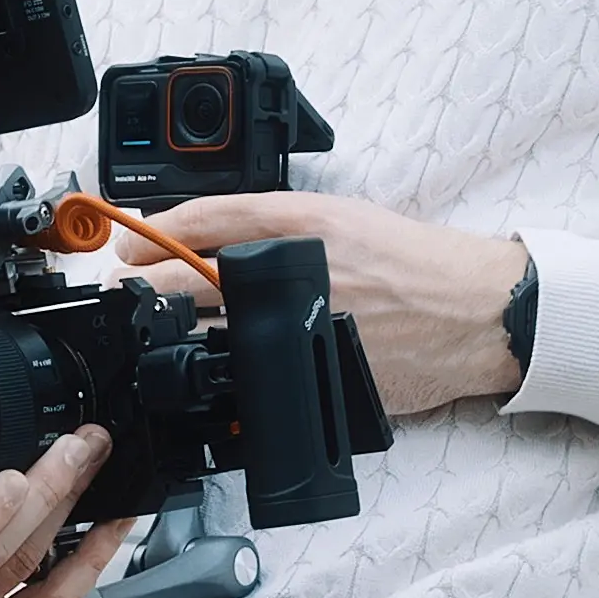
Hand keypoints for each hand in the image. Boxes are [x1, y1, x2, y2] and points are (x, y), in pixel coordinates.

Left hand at [117, 195, 527, 415]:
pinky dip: (218, 378)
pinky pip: (243, 379)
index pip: (198, 221)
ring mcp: (295, 325)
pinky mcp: (308, 370)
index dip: (148, 236)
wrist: (472, 309)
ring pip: (204, 332)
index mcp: (297, 223)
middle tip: (130, 296)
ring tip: (163, 335)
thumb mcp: (342, 218)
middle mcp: (289, 271)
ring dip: (172, 335)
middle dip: (141, 290)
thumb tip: (207, 238)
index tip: (126, 250)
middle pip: (182, 279)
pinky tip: (208, 374)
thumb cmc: (414, 261)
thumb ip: (277, 226)